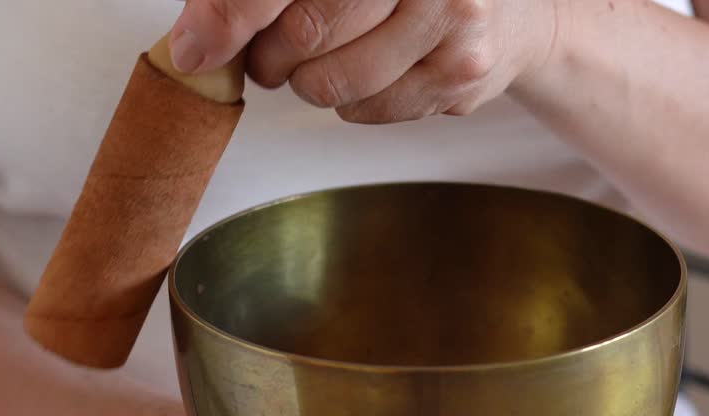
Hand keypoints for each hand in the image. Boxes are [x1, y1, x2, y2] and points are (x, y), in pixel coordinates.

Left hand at [166, 0, 558, 122]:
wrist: (513, 12)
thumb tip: (195, 42)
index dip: (234, 14)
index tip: (198, 48)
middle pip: (308, 29)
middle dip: (269, 54)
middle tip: (268, 55)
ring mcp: (452, 18)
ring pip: (333, 81)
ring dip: (309, 82)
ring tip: (322, 63)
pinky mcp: (461, 74)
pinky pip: (368, 110)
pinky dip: (352, 102)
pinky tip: (372, 73)